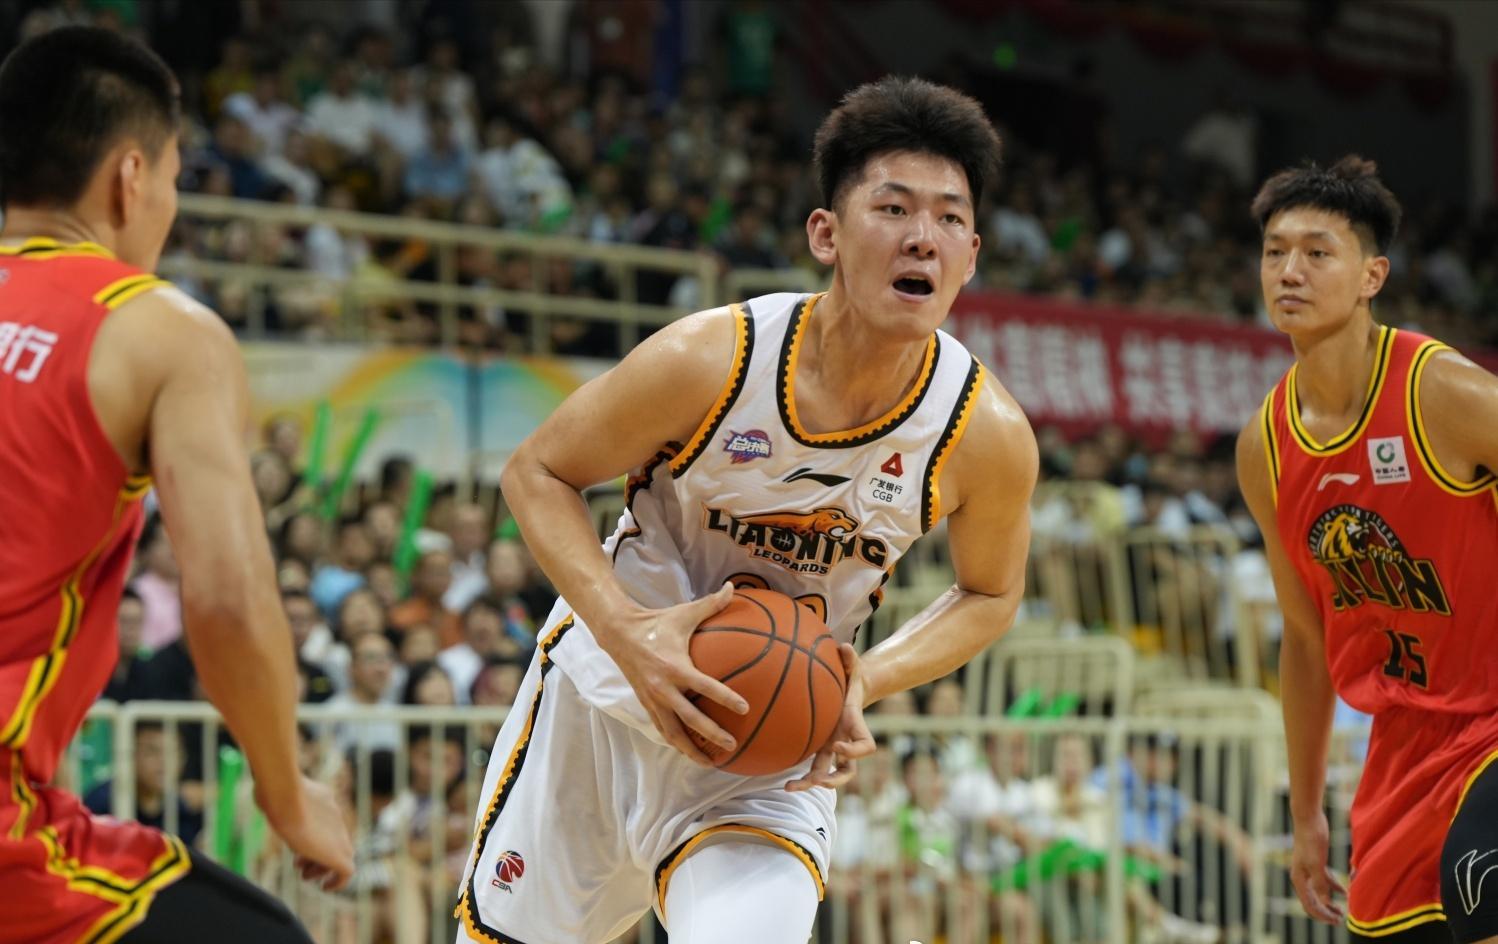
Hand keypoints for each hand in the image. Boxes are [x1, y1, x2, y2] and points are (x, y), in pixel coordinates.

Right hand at [257, 775, 354, 890]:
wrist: (288, 797)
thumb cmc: (276, 793)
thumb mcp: (277, 791)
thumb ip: (278, 796)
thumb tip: (263, 794)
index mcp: (324, 800)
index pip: (324, 820)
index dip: (310, 835)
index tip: (295, 844)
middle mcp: (335, 817)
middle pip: (334, 840)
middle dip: (316, 853)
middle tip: (298, 864)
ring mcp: (340, 835)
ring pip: (341, 856)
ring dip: (322, 867)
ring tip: (305, 876)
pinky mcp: (339, 854)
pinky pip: (347, 872)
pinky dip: (337, 881)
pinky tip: (325, 888)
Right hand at [593, 581, 749, 765]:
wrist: (618, 633)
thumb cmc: (656, 623)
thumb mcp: (684, 612)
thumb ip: (711, 604)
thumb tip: (733, 587)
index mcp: (675, 667)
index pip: (705, 687)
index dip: (725, 698)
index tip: (744, 709)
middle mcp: (663, 688)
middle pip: (690, 719)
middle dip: (711, 734)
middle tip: (732, 745)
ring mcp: (653, 699)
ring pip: (673, 733)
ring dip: (691, 749)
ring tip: (710, 763)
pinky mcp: (645, 704)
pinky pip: (662, 729)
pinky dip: (676, 742)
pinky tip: (689, 751)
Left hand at [785, 644, 875, 791]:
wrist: (849, 690)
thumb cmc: (851, 678)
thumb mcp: (854, 667)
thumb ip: (851, 659)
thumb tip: (844, 646)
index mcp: (855, 725)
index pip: (865, 746)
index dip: (855, 751)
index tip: (838, 747)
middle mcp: (845, 741)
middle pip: (847, 771)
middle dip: (833, 780)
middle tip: (817, 782)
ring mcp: (832, 748)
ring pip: (826, 774)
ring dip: (810, 784)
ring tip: (788, 787)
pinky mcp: (819, 747)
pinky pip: (810, 764)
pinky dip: (797, 773)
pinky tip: (775, 775)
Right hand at [1290, 811, 1345, 924]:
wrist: (1308, 819)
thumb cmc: (1311, 839)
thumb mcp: (1317, 864)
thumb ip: (1320, 884)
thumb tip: (1325, 903)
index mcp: (1299, 879)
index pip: (1309, 904)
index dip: (1322, 915)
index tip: (1336, 921)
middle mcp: (1302, 877)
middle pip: (1312, 901)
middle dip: (1325, 912)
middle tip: (1340, 920)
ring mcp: (1308, 870)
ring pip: (1319, 892)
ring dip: (1329, 902)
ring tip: (1342, 911)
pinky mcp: (1316, 862)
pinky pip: (1325, 881)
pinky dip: (1334, 887)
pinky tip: (1344, 892)